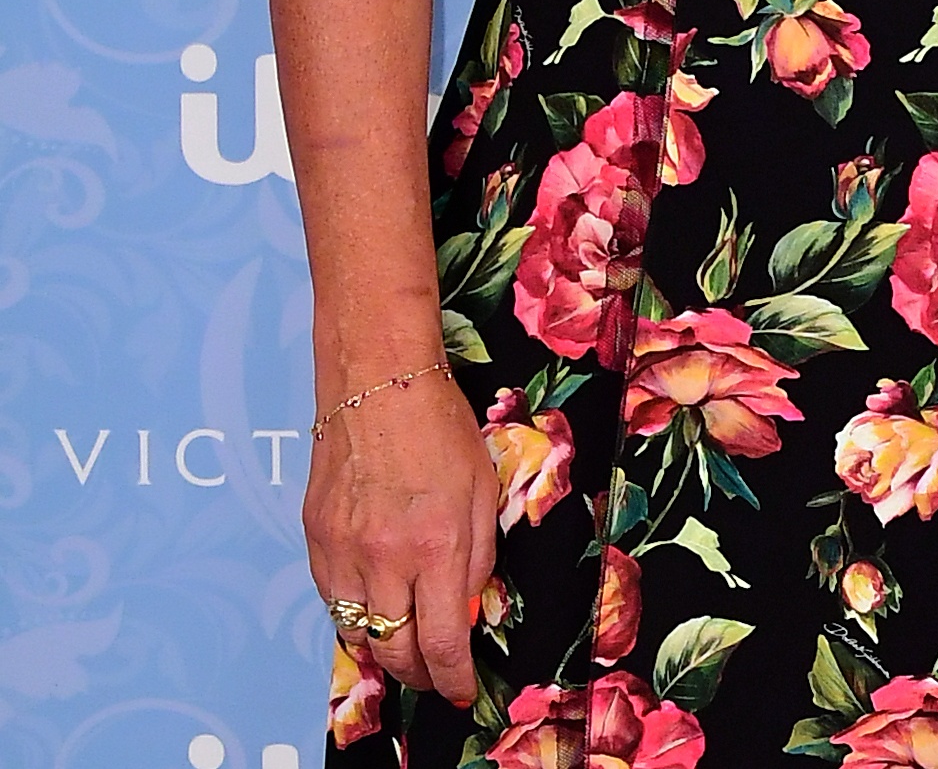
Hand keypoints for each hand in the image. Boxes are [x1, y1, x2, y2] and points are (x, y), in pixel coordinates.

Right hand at [302, 367, 497, 702]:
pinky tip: (376, 604)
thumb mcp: (484, 491)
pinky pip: (333, 601)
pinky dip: (356, 613)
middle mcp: (384, 557)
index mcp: (437, 545)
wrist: (378, 384)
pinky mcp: (314, 541)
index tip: (460, 691)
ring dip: (384, 648)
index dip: (451, 678)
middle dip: (418, 672)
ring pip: (357, 633)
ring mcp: (342, 552)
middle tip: (434, 672)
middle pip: (394, 650)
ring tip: (406, 643)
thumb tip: (466, 609)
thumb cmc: (440, 428)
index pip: (441, 641)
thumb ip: (477, 559)